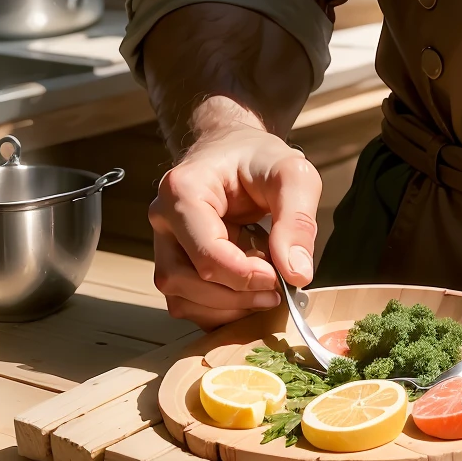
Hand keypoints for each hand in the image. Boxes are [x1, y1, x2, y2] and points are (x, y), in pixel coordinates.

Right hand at [150, 120, 321, 326]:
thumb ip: (297, 220)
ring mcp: (164, 243)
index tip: (279, 278)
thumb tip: (297, 274)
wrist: (237, 150)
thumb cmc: (260, 157)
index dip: (244, 275)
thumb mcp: (292, 174)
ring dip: (228, 307)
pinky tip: (249, 292)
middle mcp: (163, 219)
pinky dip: (221, 310)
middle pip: (184, 280)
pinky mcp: (174, 262)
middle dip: (236, 295)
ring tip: (265, 290)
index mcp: (182, 190)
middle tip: (277, 291)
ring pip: (181, 298)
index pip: (206, 251)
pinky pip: (187, 303)